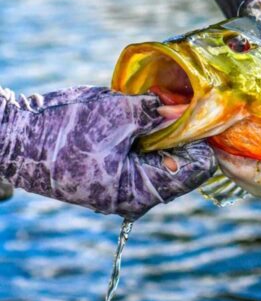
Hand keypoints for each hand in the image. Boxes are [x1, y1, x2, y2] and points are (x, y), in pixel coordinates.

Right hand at [0, 86, 216, 218]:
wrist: (12, 139)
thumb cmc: (63, 131)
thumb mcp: (118, 114)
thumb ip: (159, 114)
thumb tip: (189, 110)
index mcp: (143, 191)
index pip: (197, 169)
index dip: (202, 138)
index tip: (200, 113)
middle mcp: (137, 197)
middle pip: (182, 163)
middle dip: (182, 133)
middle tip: (176, 103)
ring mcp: (123, 188)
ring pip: (163, 157)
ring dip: (163, 132)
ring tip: (152, 107)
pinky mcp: (112, 176)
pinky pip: (142, 156)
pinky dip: (145, 136)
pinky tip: (136, 117)